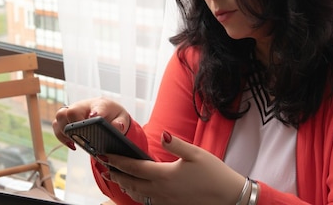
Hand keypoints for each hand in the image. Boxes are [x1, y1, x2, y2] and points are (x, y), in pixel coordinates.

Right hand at [51, 97, 130, 149]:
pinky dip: (61, 136)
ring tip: (75, 142)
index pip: (97, 106)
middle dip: (74, 124)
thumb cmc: (114, 115)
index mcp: (101, 104)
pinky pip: (57, 125)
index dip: (95, 112)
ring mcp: (73, 111)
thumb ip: (121, 124)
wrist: (106, 112)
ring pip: (60, 116)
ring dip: (64, 130)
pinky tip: (72, 144)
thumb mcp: (122, 119)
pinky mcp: (66, 118)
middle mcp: (84, 105)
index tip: (94, 117)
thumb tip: (117, 127)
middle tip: (81, 136)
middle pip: (71, 110)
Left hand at [107, 131, 245, 204]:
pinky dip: (138, 195)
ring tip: (116, 179)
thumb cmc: (214, 174)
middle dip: (116, 174)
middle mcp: (161, 190)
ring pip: (137, 194)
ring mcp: (165, 201)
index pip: (134, 167)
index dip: (117, 161)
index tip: (105, 155)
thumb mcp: (196, 154)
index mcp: (164, 175)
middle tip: (103, 167)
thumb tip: (161, 134)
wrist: (228, 197)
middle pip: (131, 182)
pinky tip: (137, 191)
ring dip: (124, 186)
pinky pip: (148, 202)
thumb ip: (176, 144)